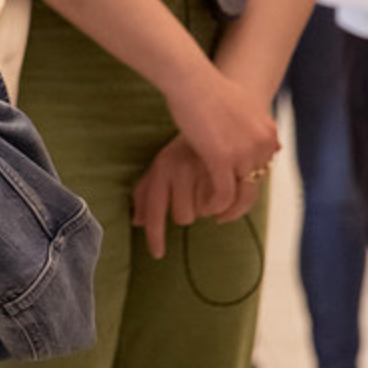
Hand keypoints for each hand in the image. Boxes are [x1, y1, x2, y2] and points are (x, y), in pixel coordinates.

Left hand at [132, 135, 261, 258]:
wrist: (214, 112)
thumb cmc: (186, 146)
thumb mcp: (161, 165)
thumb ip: (146, 192)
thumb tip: (136, 221)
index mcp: (162, 166)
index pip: (154, 208)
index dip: (155, 236)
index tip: (157, 254)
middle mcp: (180, 168)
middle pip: (182, 217)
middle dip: (188, 210)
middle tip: (193, 191)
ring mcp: (205, 168)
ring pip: (205, 212)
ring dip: (208, 206)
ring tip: (208, 184)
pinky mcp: (231, 169)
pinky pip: (230, 203)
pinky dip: (230, 204)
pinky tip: (227, 190)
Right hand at [160, 63, 277, 216]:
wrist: (191, 79)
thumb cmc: (205, 87)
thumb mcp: (241, 105)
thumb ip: (252, 125)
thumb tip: (263, 136)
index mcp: (268, 132)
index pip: (262, 167)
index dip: (246, 183)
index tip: (232, 192)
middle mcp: (262, 144)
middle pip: (256, 184)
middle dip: (241, 203)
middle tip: (226, 213)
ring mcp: (244, 152)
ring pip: (242, 194)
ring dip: (228, 209)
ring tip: (214, 214)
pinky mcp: (223, 158)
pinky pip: (223, 193)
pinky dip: (215, 205)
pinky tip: (205, 208)